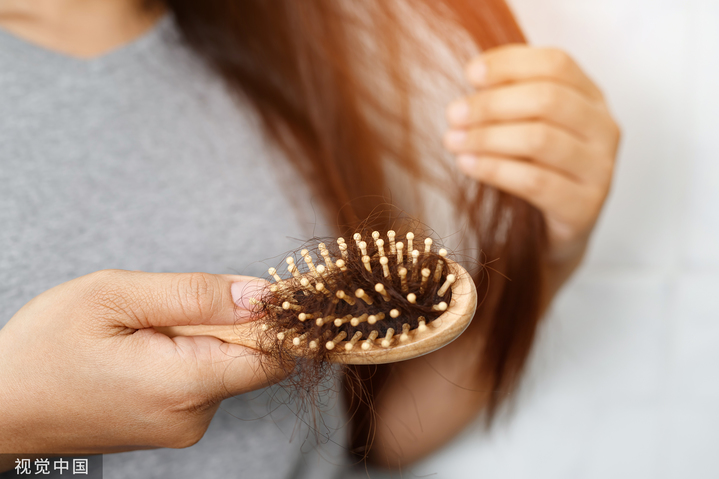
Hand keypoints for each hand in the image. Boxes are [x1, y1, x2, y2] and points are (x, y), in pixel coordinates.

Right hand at [0, 270, 278, 453]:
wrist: (2, 407)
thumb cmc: (46, 347)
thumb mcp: (117, 296)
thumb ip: (198, 295)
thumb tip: (263, 296)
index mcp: (184, 385)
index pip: (275, 358)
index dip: (277, 320)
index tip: (255, 292)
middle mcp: (194, 417)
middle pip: (250, 357)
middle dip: (225, 321)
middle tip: (164, 310)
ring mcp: (184, 427)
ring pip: (226, 365)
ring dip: (200, 337)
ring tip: (142, 333)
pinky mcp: (174, 426)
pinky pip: (203, 380)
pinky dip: (187, 356)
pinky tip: (142, 351)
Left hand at [444, 45, 619, 275]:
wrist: (552, 234)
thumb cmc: (533, 169)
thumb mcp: (524, 126)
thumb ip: (508, 98)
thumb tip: (473, 80)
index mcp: (591, 98)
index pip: (556, 64)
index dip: (510, 64)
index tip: (470, 73)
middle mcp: (604, 129)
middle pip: (547, 99)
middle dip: (491, 104)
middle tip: (453, 114)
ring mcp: (600, 169)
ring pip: (540, 139)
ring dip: (487, 137)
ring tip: (452, 141)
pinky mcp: (585, 206)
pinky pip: (535, 181)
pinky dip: (494, 169)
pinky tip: (467, 164)